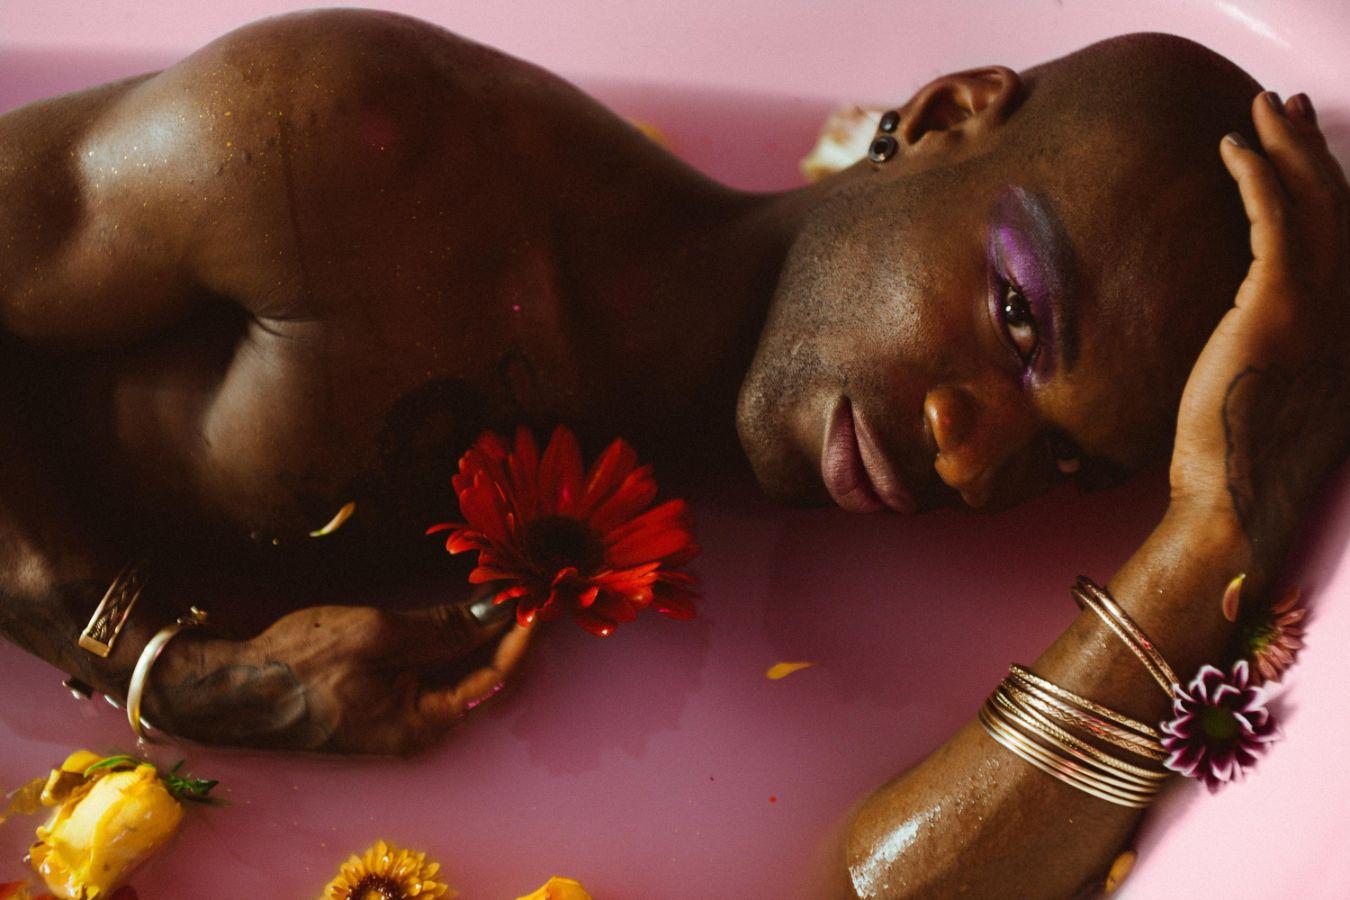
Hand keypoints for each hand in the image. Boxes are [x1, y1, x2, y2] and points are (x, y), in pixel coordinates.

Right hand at [146, 598, 532, 754]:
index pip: (494, 677)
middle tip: (527, 584)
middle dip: (507, 631)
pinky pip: (435, 667)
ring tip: (503, 587)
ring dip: (482, 630)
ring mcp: (403, 713)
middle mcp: (420, 726)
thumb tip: (493, 614)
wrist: (235, 686)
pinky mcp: (388, 697)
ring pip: (461, 669)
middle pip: (483, 675)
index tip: (538, 598)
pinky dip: (453, 636)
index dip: (521, 636)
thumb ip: (441, 628)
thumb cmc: (299, 663)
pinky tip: (465, 605)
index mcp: (423, 724)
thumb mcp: (376, 634)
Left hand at [1170, 91, 1349, 573]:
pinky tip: (1232, 150)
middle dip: (1310, 147)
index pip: (1348, 229)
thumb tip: (1264, 314)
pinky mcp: (1278, 306)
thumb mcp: (1284, 388)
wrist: (1235, 498)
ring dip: (1285, 146)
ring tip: (1255, 109)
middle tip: (1281, 106)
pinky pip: (1273, 222)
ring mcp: (1323, 305)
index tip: (1301, 140)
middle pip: (1338, 203)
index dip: (1328, 177)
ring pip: (1311, 202)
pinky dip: (1257, 178)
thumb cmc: (1245, 455)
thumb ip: (1292, 340)